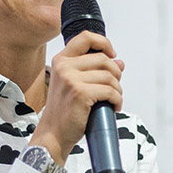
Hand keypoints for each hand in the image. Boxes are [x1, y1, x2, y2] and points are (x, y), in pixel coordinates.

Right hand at [30, 31, 123, 165]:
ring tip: (112, 100)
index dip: (104, 43)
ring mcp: (71, 79)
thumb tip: (119, 62)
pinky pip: (110, 91)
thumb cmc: (64, 112)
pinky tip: (113, 106)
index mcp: (61, 61)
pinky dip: (117, 100)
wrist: (53, 134)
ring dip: (117, 90)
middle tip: (114, 87)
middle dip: (116, 74)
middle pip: (103, 59)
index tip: (112, 54)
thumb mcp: (75, 85)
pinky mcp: (80, 93)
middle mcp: (64, 67)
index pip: (86, 38)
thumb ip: (95, 71)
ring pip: (109, 76)